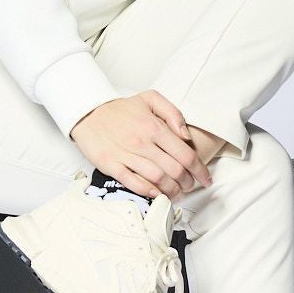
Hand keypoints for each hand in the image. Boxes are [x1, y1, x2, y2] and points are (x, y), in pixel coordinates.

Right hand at [68, 91, 213, 200]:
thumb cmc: (121, 109)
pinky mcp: (112, 166)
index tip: (206, 178)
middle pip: (175, 170)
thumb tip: (186, 136)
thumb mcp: (150, 98)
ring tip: (177, 193)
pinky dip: (150, 192)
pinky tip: (158, 194)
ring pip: (158, 180)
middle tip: (190, 186)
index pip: (185, 154)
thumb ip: (173, 113)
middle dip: (188, 183)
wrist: (88, 113)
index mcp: (154, 126)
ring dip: (172, 191)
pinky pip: (135, 184)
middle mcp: (142, 142)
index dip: (200, 170)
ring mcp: (126, 155)